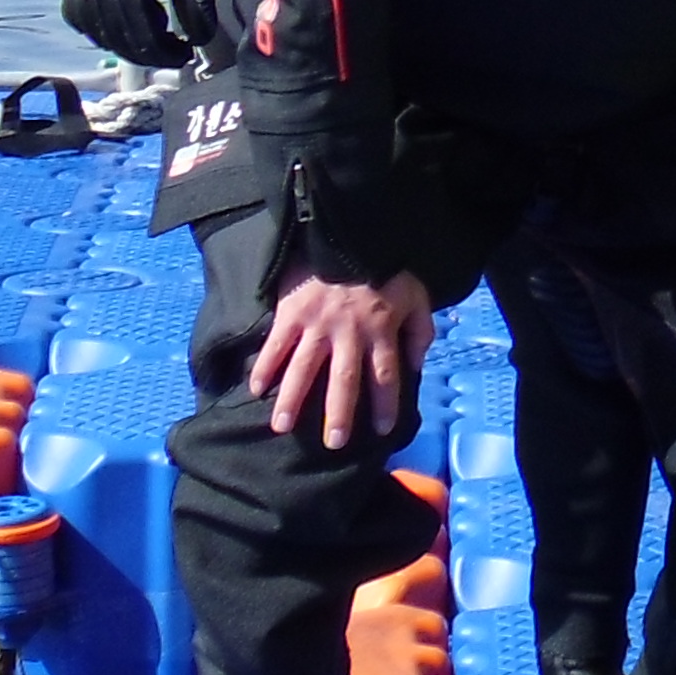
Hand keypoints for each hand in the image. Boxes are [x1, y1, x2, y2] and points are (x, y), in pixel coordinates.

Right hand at [250, 270, 434, 448]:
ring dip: (292, 399)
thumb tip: (416, 366)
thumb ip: (420, 331)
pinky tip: (256, 389)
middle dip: (339, 413)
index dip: (385, 403)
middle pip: (344, 379)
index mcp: (381, 329)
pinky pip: (276, 344)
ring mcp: (317, 323)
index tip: (383, 429)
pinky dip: (265, 366)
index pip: (385, 374)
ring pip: (303, 367)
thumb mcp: (417, 295)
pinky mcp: (292, 312)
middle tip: (334, 443)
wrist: (352, 231)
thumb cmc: (387, 267)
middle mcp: (349, 332)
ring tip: (281, 427)